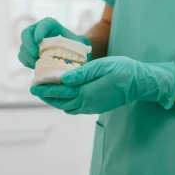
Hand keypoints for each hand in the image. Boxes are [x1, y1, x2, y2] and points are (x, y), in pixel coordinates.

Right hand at [17, 17, 89, 68]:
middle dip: (29, 44)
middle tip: (36, 54)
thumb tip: (79, 56)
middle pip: (26, 33)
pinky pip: (22, 56)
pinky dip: (27, 62)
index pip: (43, 25)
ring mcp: (31, 41)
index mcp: (51, 25)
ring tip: (38, 64)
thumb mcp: (79, 45)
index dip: (39, 31)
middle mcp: (38, 30)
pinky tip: (36, 67)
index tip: (39, 40)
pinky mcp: (28, 52)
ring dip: (28, 56)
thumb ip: (78, 48)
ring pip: (23, 47)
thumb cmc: (77, 48)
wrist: (73, 54)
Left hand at [30, 56, 174, 113]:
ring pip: (67, 106)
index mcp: (87, 92)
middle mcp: (88, 103)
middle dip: (46, 95)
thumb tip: (63, 79)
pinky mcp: (97, 107)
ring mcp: (92, 107)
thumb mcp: (103, 66)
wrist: (141, 83)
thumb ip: (82, 73)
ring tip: (45, 92)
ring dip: (55, 100)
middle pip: (61, 101)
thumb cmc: (123, 70)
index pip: (60, 91)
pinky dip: (66, 103)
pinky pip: (76, 108)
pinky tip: (64, 96)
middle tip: (34, 88)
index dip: (45, 88)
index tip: (33, 84)